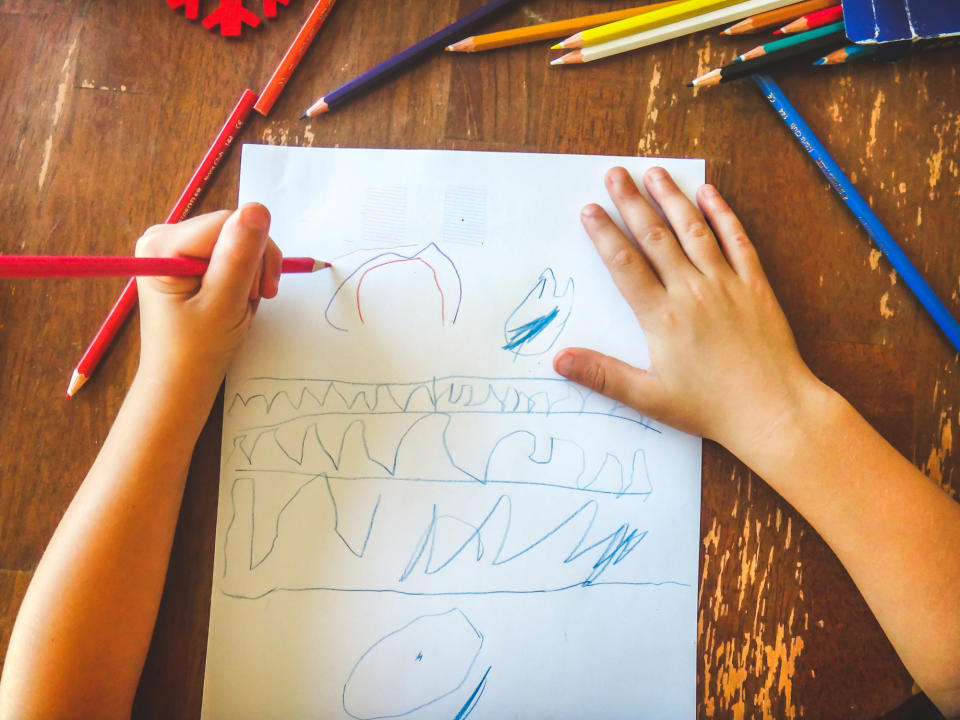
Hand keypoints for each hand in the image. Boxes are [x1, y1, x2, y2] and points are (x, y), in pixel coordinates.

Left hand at [135, 204, 281, 398]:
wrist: (181, 382)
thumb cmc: (197, 350)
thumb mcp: (224, 303)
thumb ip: (240, 256)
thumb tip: (258, 209)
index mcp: (162, 244)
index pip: (229, 222)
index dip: (255, 252)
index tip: (261, 292)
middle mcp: (164, 237)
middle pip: (233, 228)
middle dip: (254, 265)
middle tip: (252, 301)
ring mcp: (175, 247)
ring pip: (237, 240)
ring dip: (252, 274)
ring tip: (242, 305)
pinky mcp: (187, 259)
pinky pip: (230, 253)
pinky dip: (244, 277)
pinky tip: (237, 299)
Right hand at [553, 167, 823, 458]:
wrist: (773, 410)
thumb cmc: (710, 407)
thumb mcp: (649, 397)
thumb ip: (602, 375)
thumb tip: (560, 360)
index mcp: (662, 317)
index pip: (625, 264)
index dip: (605, 234)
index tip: (590, 210)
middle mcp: (692, 292)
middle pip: (655, 237)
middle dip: (632, 203)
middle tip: (615, 174)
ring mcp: (726, 284)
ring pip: (693, 230)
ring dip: (671, 199)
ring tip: (654, 172)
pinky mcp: (755, 286)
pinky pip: (737, 241)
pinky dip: (723, 215)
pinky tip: (710, 194)